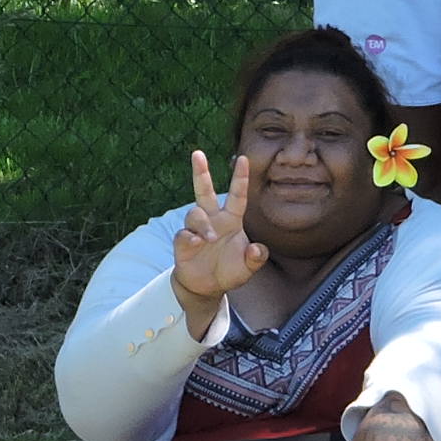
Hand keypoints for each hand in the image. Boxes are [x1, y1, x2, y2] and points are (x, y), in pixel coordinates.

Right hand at [170, 151, 267, 332]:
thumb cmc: (229, 271)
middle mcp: (212, 220)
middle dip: (200, 172)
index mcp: (231, 220)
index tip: (244, 158)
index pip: (237, 196)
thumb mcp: (248, 268)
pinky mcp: (183, 243)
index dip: (240, 178)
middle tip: (197, 153)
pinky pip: (183, 234)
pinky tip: (196, 243)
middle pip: (204, 191)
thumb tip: (257, 249)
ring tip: (209, 237)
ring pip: (194, 213)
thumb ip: (256, 258)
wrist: (207, 287)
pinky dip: (189, 237)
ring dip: (202, 223)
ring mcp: (196, 230)